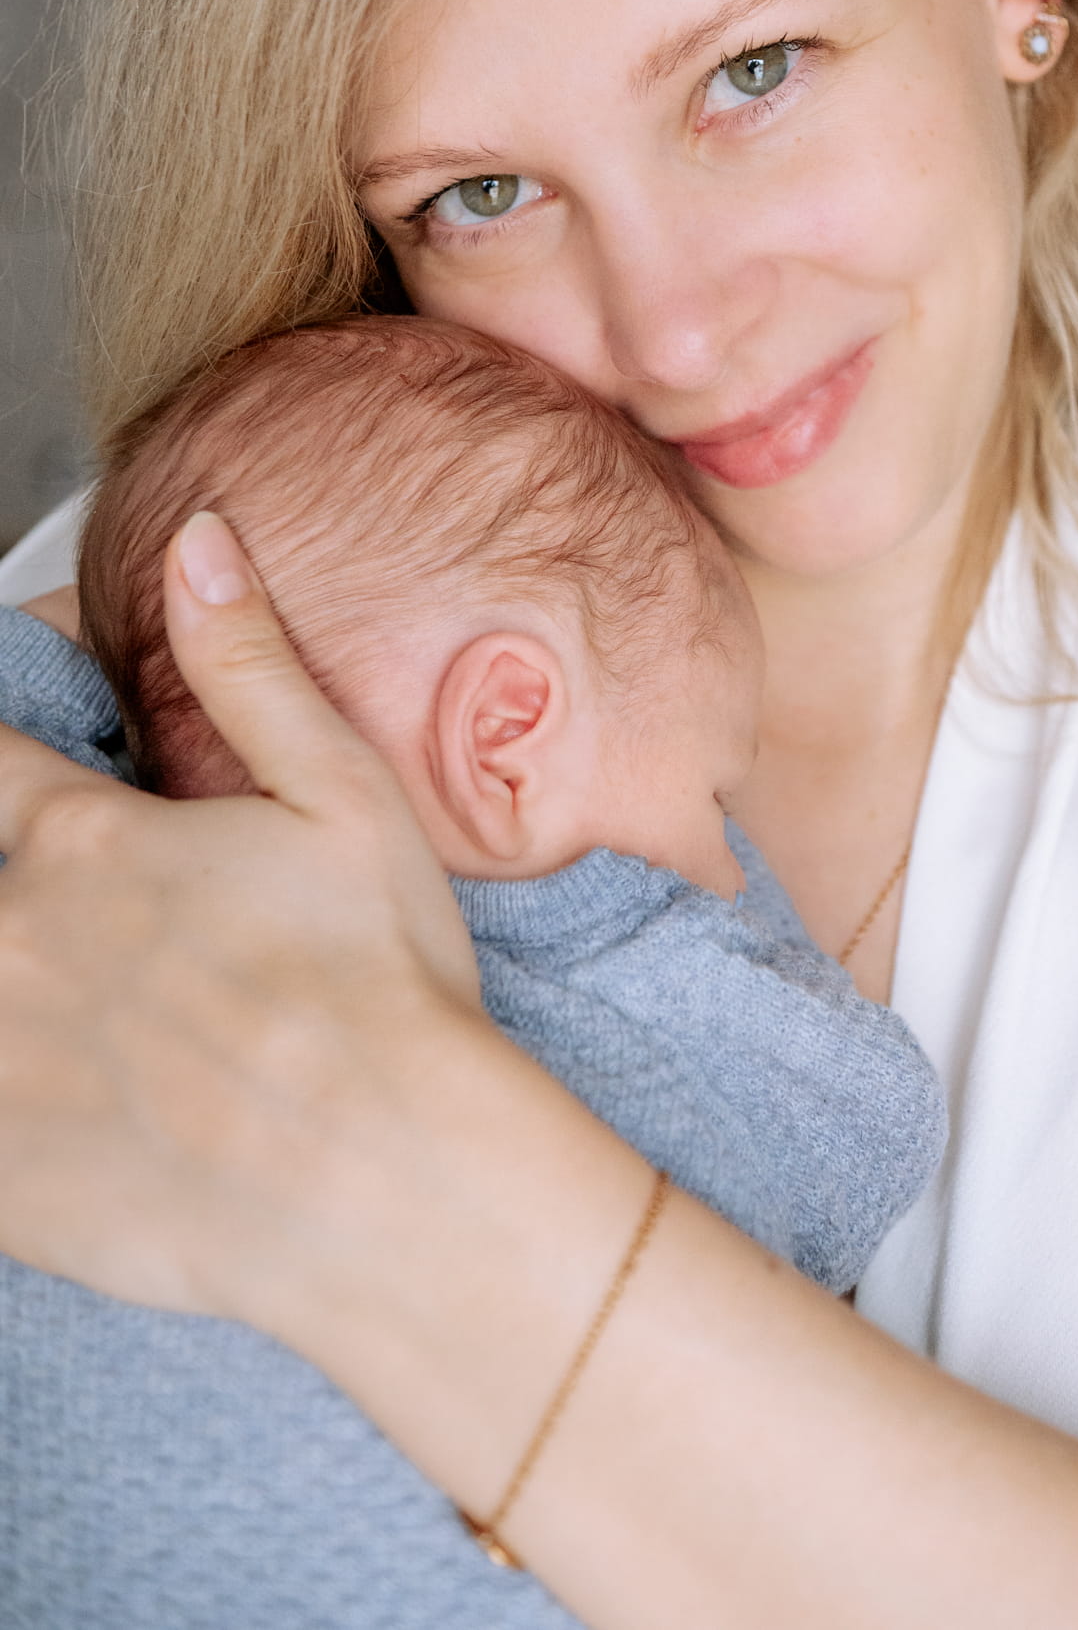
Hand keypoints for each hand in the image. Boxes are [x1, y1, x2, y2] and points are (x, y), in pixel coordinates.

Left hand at [0, 513, 479, 1323]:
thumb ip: (249, 665)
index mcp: (82, 842)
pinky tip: (54, 1085)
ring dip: (7, 978)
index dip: (1, 764)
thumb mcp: (343, 794)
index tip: (30, 792)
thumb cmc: (385, 989)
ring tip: (73, 994)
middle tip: (95, 920)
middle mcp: (8, 940)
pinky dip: (5, 1083)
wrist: (389, 1186)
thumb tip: (194, 540)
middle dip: (18, 878)